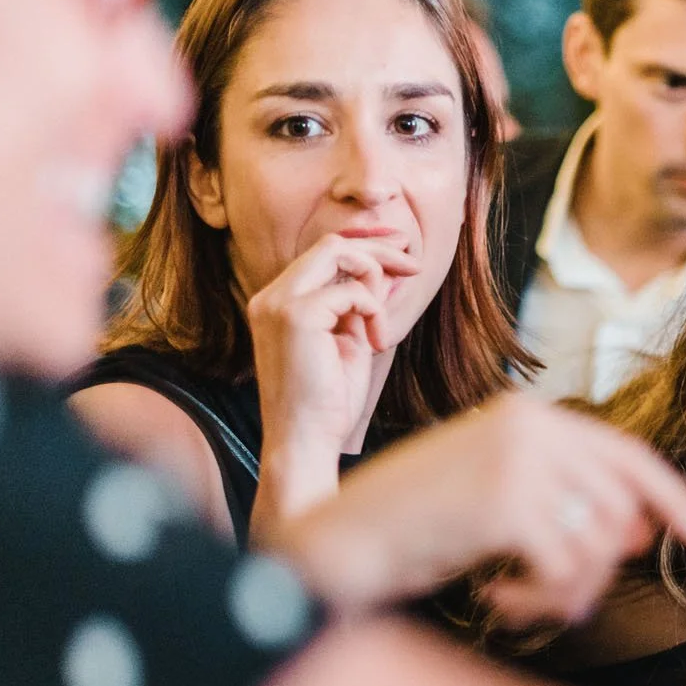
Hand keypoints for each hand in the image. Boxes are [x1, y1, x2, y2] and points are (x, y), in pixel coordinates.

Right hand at [247, 234, 419, 458]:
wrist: (305, 440)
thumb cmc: (328, 401)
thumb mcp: (349, 342)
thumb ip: (359, 307)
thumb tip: (384, 274)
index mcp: (278, 303)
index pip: (321, 256)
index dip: (364, 249)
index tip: (402, 256)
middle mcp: (271, 297)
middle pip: (329, 245)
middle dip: (378, 249)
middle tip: (414, 266)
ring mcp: (278, 303)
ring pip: (336, 253)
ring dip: (375, 278)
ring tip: (382, 325)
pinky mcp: (296, 316)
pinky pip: (351, 291)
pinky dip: (374, 311)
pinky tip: (375, 343)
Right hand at [268, 394, 685, 623]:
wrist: (337, 542)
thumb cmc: (409, 526)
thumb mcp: (492, 491)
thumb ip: (561, 496)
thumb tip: (641, 530)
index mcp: (527, 413)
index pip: (625, 453)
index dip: (670, 496)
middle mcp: (529, 425)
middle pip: (618, 507)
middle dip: (603, 566)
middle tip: (565, 598)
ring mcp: (519, 460)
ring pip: (598, 543)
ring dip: (569, 590)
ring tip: (524, 600)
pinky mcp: (506, 504)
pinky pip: (566, 571)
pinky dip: (541, 602)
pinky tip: (497, 600)